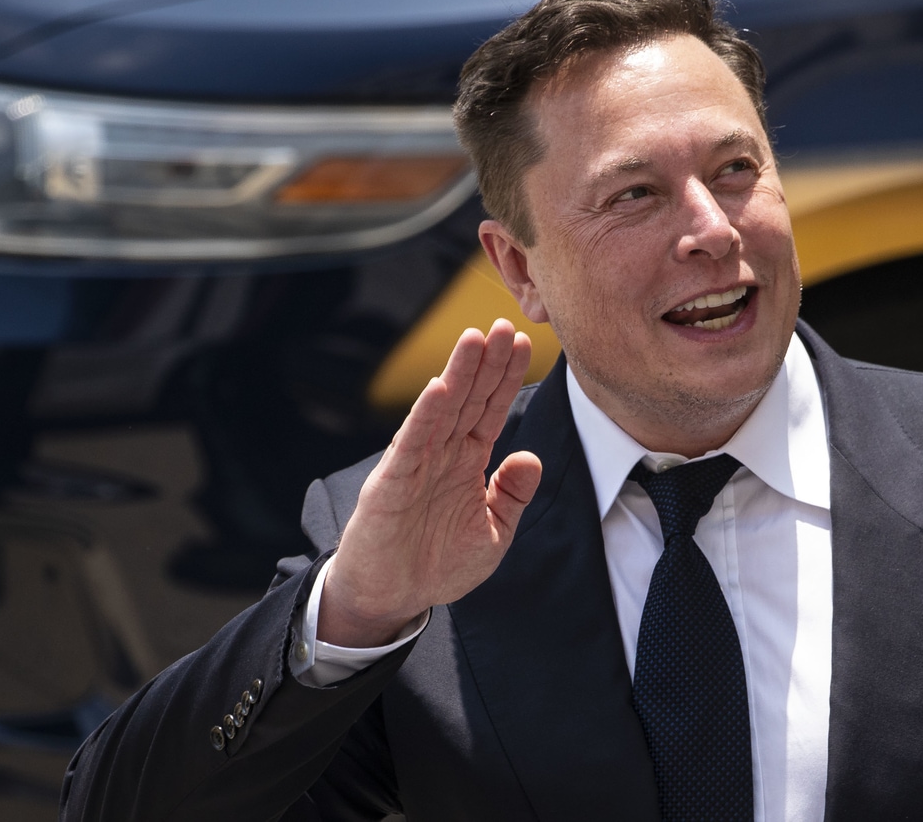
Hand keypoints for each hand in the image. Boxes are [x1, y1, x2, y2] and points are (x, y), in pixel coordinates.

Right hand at [319, 319, 541, 647]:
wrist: (391, 598)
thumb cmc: (437, 565)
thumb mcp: (492, 534)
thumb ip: (512, 496)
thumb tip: (531, 458)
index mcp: (466, 460)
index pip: (490, 409)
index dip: (506, 377)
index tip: (523, 343)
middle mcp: (442, 453)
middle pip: (468, 398)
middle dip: (487, 362)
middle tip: (504, 324)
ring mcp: (416, 464)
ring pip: (441, 410)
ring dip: (458, 374)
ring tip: (475, 339)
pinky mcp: (392, 482)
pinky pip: (411, 444)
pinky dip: (425, 415)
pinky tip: (440, 388)